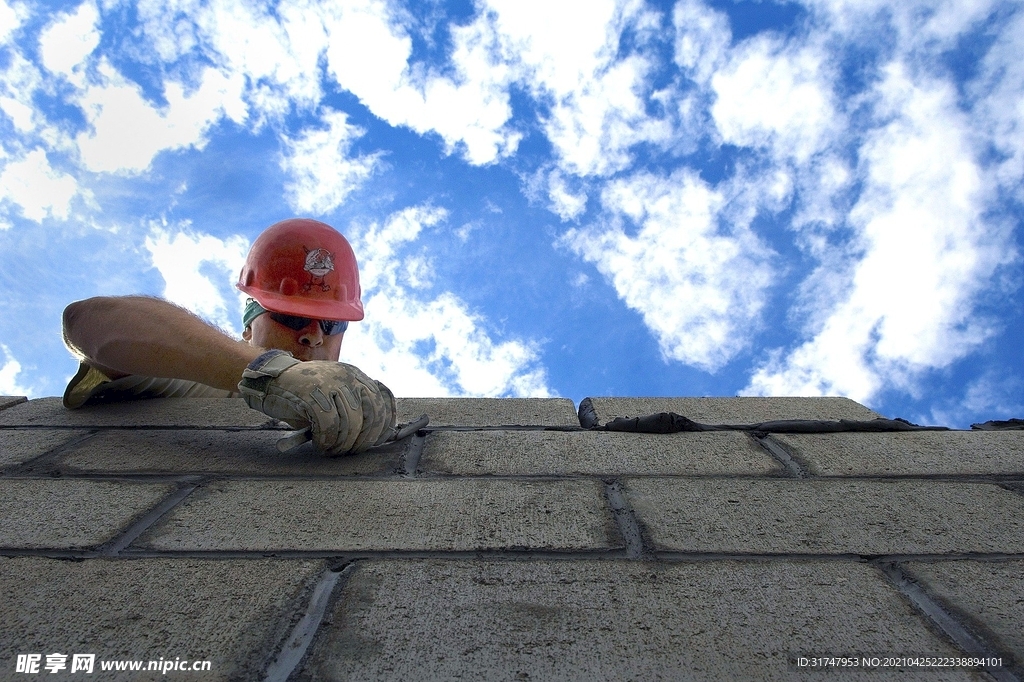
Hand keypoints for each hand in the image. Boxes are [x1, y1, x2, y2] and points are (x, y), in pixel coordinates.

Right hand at [238, 350, 396, 454]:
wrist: (271, 381)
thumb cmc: (304, 396)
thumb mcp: (334, 397)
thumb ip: (355, 409)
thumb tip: (376, 436)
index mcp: (356, 376)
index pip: (383, 400)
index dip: (384, 424)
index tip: (377, 442)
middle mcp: (348, 376)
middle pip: (372, 413)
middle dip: (364, 439)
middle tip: (350, 452)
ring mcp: (330, 382)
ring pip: (352, 422)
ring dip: (343, 444)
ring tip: (332, 451)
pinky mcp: (312, 392)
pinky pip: (329, 424)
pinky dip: (327, 440)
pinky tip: (320, 445)